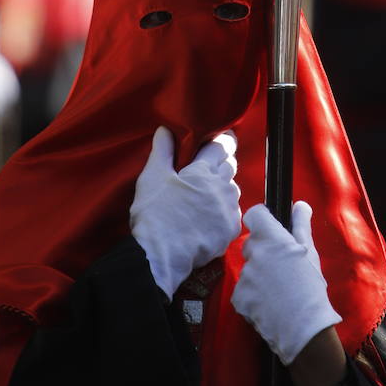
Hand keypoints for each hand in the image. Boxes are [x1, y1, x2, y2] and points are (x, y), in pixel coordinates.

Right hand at [130, 127, 240, 298]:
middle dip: (223, 162)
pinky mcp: (230, 231)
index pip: (222, 146)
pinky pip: (233, 213)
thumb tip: (165, 129)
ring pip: (233, 190)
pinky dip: (224, 210)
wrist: (160, 256)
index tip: (224, 137)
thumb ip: (162, 150)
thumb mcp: (152, 176)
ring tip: (207, 193)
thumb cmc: (154, 214)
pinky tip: (211, 215)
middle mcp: (222, 187)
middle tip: (209, 166)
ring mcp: (228, 210)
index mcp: (204, 171)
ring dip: (224, 187)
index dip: (224, 140)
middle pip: (230, 166)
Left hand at [231, 201, 341, 364]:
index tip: (271, 229)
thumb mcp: (310, 252)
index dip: (262, 219)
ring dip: (259, 274)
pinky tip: (269, 304)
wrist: (303, 329)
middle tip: (281, 266)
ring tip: (278, 290)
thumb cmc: (310, 287)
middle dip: (263, 250)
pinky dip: (253, 295)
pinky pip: (243, 290)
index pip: (254, 215)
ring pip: (249, 268)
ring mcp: (244, 276)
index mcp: (271, 238)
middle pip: (252, 243)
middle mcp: (253, 253)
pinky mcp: (238, 298)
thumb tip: (299, 205)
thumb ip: (301, 225)